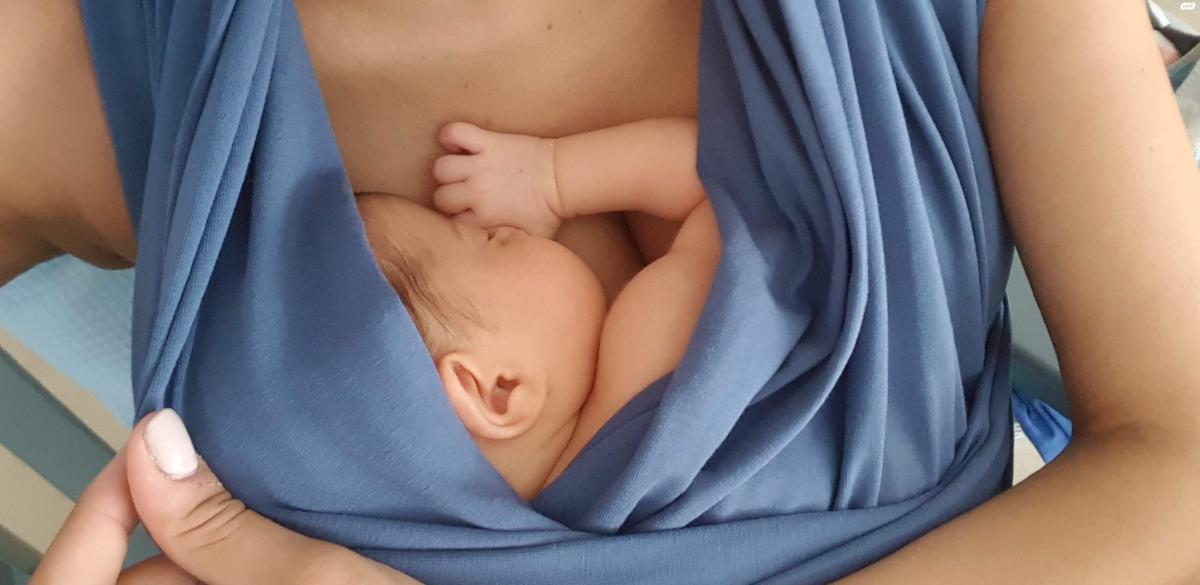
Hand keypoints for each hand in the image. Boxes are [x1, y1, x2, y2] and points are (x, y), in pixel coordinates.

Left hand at [30, 409, 419, 584]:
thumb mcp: (323, 580)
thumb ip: (225, 529)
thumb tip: (154, 443)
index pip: (71, 581)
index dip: (102, 506)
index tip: (150, 450)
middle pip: (141, 574)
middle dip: (178, 523)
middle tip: (239, 475)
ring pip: (188, 581)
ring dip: (219, 543)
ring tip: (278, 504)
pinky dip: (247, 564)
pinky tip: (293, 541)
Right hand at [432, 122, 563, 237]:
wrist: (564, 179)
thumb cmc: (549, 210)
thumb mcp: (531, 239)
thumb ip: (508, 246)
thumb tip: (494, 255)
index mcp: (485, 218)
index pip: (451, 222)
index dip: (456, 218)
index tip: (465, 215)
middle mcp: (478, 192)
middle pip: (440, 197)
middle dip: (447, 197)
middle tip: (461, 195)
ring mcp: (481, 165)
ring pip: (441, 168)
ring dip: (447, 170)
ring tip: (459, 172)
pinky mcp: (489, 142)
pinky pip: (455, 132)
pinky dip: (449, 135)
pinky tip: (456, 144)